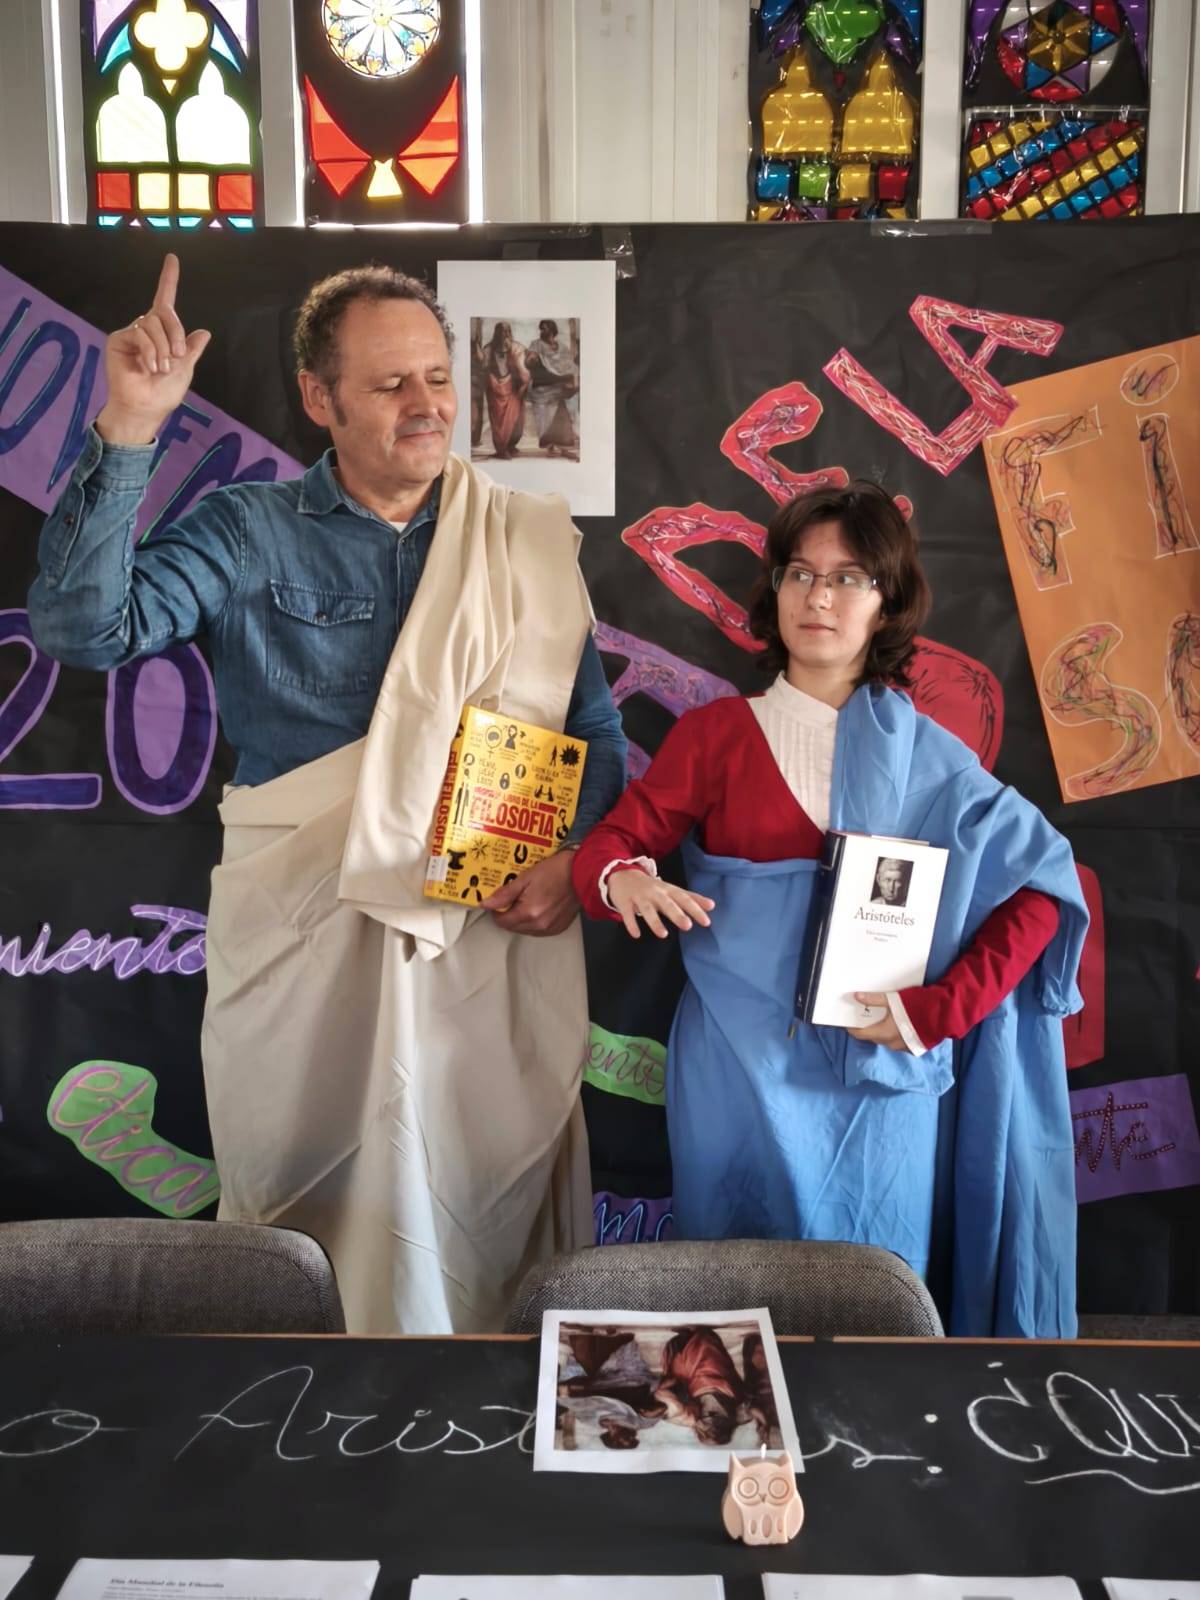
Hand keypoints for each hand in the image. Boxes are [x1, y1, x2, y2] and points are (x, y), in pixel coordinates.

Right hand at [96, 254, 211, 444]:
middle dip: (175, 333)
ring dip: (163, 347)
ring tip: (161, 368)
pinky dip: (150, 350)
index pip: (165, 301)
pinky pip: (140, 333)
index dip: (169, 280)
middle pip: (164, 313)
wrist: (145, 407)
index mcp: (163, 334)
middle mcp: (146, 329)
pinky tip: (151, 366)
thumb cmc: (163, 392)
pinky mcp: (118, 339)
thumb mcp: (185, 369)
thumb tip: (204, 332)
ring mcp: (131, 333)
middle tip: (178, 355)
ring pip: (152, 324)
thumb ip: (191, 350)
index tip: (172, 258)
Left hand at [480, 850, 579, 936]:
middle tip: (514, 898)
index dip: (497, 911)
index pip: (502, 921)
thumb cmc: (557, 871)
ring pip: (526, 930)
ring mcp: (550, 928)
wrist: (582, 873)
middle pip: (513, 927)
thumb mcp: (525, 878)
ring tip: (528, 901)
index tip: (499, 901)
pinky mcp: (559, 928)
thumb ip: (505, 894)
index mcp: (529, 913)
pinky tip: (538, 908)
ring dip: (521, 919)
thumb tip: (486, 903)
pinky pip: (540, 930)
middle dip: (509, 915)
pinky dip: (534, 922)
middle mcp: (539, 925)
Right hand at [607, 868, 714, 940]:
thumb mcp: (672, 890)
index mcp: (668, 890)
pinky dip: (631, 924)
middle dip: (677, 914)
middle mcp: (655, 893)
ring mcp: (639, 897)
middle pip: (667, 904)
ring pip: (647, 910)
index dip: (696, 910)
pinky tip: (636, 935)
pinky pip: (627, 914)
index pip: (684, 899)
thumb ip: (691, 898)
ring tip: (663, 934)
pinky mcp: (624, 902)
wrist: (623, 874)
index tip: (706, 922)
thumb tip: (712, 905)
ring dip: (655, 922)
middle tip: (687, 926)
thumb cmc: (652, 887)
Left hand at [844, 991, 910, 1051]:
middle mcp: (891, 1044)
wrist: (942, 1016)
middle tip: (867, 1015)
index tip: (848, 1022)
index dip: (852, 1028)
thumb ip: (874, 999)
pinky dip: (896, 1034)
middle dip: (868, 1027)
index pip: (860, 1035)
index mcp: (883, 1033)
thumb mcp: (893, 1000)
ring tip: (883, 1018)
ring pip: (886, 1040)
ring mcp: (903, 1048)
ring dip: (883, 1031)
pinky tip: (899, 1025)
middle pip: (873, 1036)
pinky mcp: (914, 1048)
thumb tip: (856, 996)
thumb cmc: (916, 1007)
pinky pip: (899, 1042)